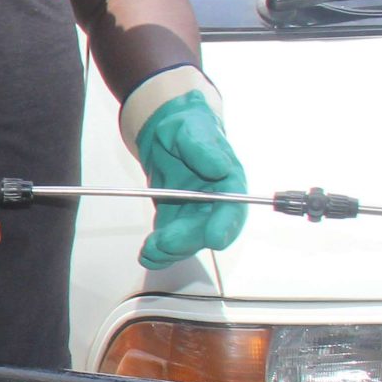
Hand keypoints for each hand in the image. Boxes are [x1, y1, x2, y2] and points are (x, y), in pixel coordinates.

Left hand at [134, 91, 246, 268]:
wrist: (165, 132)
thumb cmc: (186, 127)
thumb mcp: (192, 130)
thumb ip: (203, 149)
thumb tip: (219, 167)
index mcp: (229, 180)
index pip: (233, 208)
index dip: (225, 225)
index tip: (214, 238)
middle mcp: (215, 202)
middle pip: (208, 230)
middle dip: (188, 240)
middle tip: (166, 242)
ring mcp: (195, 213)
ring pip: (188, 241)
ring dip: (171, 250)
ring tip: (151, 250)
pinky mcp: (175, 219)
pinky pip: (169, 240)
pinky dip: (159, 252)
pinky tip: (147, 254)